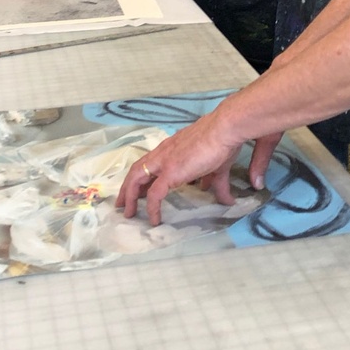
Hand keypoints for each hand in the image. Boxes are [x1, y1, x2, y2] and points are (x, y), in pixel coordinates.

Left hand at [117, 104, 268, 226]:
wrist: (223, 130)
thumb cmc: (221, 142)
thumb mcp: (217, 167)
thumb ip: (217, 184)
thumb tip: (226, 199)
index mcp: (171, 148)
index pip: (150, 163)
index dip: (142, 178)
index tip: (138, 191)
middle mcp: (162, 153)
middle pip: (136, 170)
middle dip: (128, 188)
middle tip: (123, 204)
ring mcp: (164, 162)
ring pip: (136, 179)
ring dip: (130, 196)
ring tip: (128, 212)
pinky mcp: (170, 172)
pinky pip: (154, 194)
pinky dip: (152, 208)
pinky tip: (154, 220)